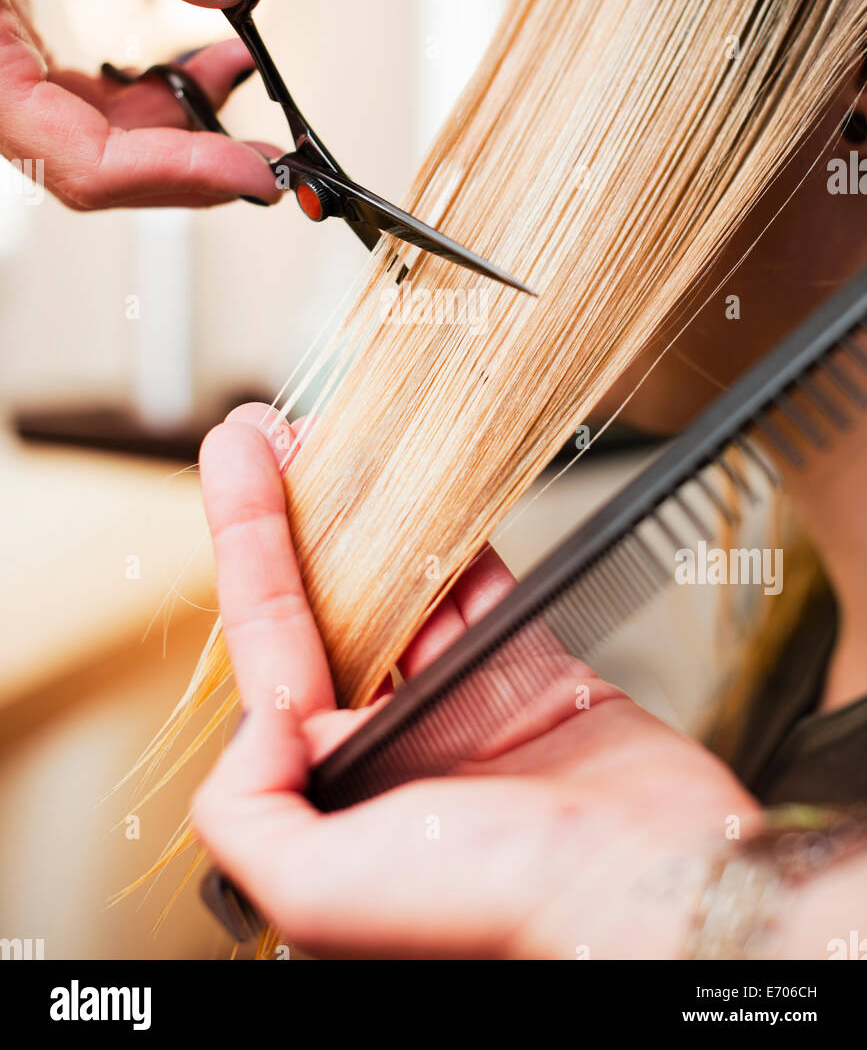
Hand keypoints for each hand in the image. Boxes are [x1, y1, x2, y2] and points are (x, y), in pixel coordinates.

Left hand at [192, 403, 759, 959]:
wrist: (656, 893)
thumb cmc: (498, 911)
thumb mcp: (321, 892)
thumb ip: (247, 810)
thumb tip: (257, 718)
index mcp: (334, 789)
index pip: (269, 645)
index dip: (248, 544)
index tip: (235, 459)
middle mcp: (392, 747)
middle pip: (332, 607)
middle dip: (298, 520)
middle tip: (276, 432)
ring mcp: (462, 710)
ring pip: (407, 591)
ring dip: (376, 519)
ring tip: (346, 444)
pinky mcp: (534, 682)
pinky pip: (487, 593)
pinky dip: (462, 543)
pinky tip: (432, 493)